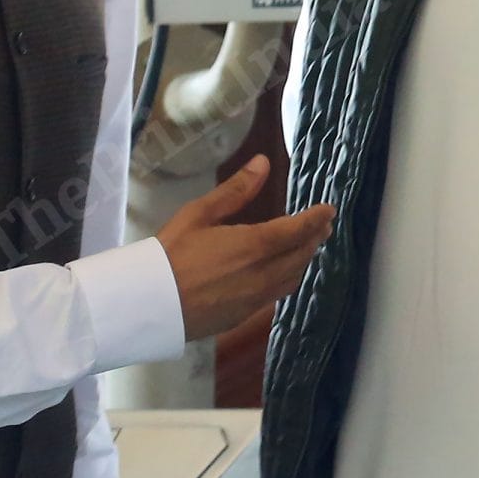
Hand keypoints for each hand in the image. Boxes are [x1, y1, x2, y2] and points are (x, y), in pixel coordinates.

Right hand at [158, 156, 332, 340]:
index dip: (316, 219)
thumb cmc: (170, 254)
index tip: (329, 210)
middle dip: (315, 238)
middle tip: (323, 226)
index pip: (298, 230)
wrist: (149, 305)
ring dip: (304, 260)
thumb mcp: (199, 214)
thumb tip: (263, 162)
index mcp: (254, 246)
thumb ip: (235, 190)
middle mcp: (263, 275)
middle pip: (301, 255)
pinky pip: (277, 294)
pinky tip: (282, 273)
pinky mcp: (244, 315)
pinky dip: (288, 278)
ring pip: (292, 277)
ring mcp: (255, 299)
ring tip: (307, 246)